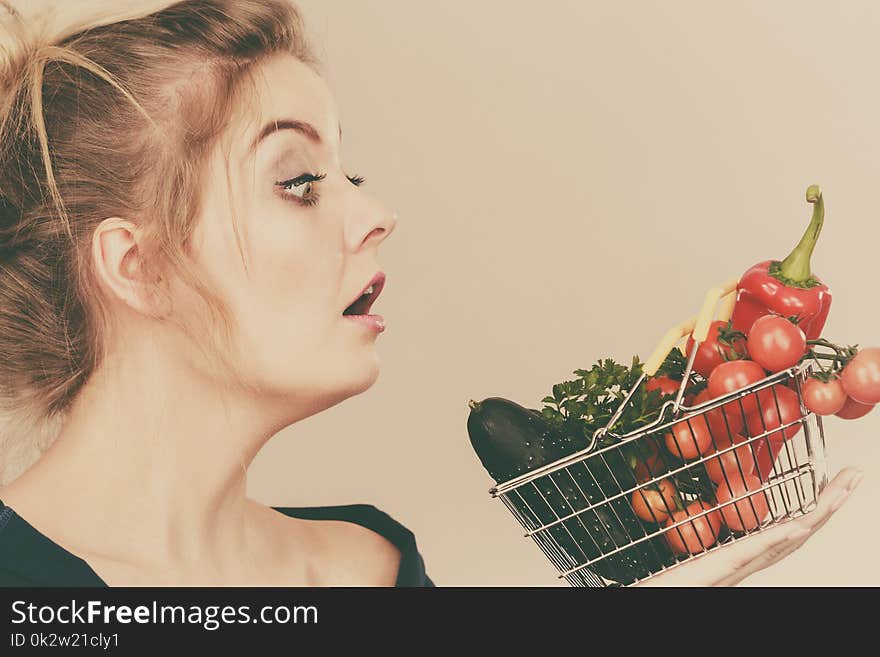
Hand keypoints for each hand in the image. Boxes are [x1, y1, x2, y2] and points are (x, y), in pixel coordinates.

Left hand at [634, 466, 862, 586]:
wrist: (639, 605)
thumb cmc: (663, 584)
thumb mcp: (684, 554)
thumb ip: (699, 539)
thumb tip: (705, 510)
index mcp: (734, 559)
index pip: (780, 530)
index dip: (810, 509)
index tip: (832, 484)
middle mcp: (740, 566)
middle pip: (794, 534)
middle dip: (826, 506)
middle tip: (853, 477)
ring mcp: (730, 571)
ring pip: (781, 543)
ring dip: (815, 516)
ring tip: (841, 491)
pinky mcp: (714, 573)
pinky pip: (749, 554)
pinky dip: (778, 540)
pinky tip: (799, 526)